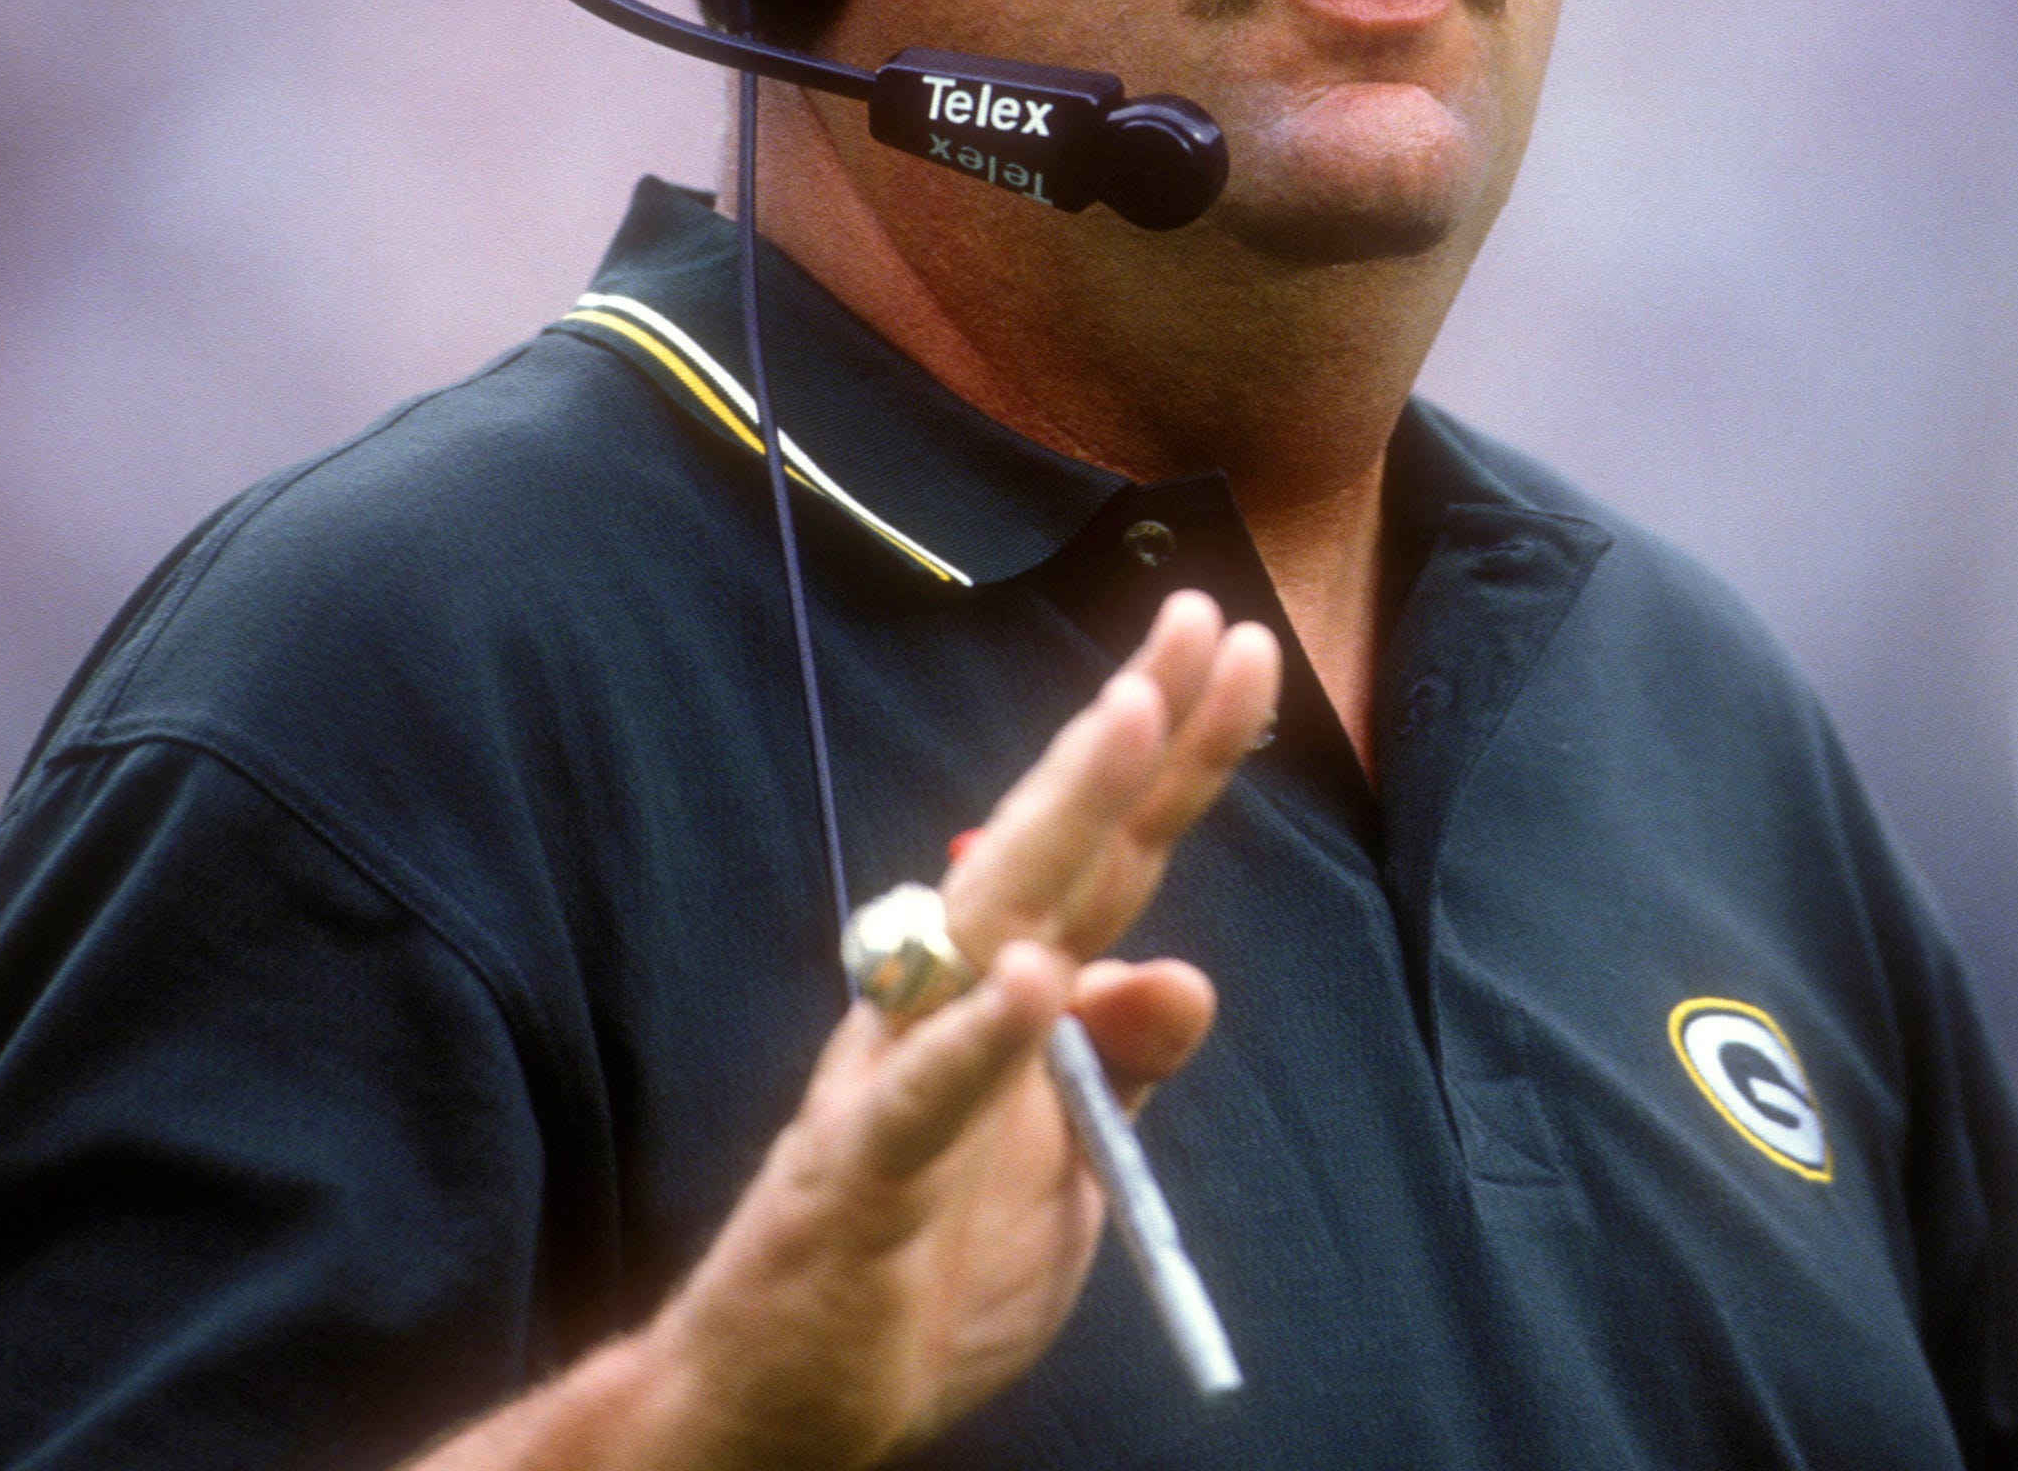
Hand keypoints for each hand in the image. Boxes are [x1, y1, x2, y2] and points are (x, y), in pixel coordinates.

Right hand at [415, 591, 1279, 1470]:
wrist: (784, 1404)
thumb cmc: (929, 1266)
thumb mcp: (1067, 1165)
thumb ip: (1120, 1065)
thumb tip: (1188, 972)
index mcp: (999, 995)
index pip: (1105, 857)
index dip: (1172, 756)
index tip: (1233, 643)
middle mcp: (938, 1005)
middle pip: (1050, 852)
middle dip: (1127, 736)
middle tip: (1193, 624)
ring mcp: (891, 1080)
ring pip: (983, 927)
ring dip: (1059, 821)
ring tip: (1128, 724)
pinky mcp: (855, 1180)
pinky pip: (918, 1099)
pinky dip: (975, 1041)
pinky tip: (1034, 981)